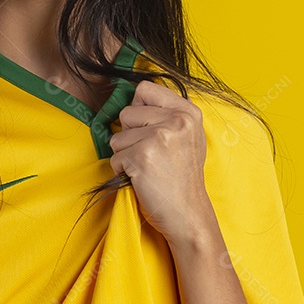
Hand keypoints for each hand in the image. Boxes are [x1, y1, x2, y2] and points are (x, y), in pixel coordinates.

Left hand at [108, 80, 215, 246]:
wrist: (188, 214)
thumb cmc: (182, 176)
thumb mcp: (187, 136)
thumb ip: (166, 114)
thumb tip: (134, 96)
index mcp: (188, 111)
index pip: (144, 89)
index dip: (138, 109)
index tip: (147, 127)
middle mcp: (176, 120)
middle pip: (126, 112)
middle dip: (130, 135)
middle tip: (151, 155)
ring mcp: (159, 137)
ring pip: (117, 136)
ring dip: (125, 155)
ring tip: (148, 168)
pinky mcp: (142, 156)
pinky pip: (114, 157)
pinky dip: (122, 171)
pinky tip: (142, 179)